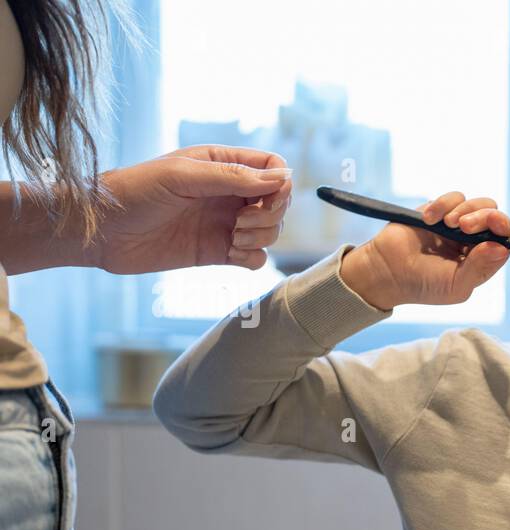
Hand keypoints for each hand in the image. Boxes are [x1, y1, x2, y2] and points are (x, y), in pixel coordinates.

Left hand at [88, 145, 292, 272]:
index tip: (266, 199)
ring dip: (261, 237)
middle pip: (277, 202)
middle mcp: (228, 193)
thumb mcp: (183, 176)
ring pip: (271, 231)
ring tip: (233, 238)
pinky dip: (253, 258)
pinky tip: (230, 254)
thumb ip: (233, 177)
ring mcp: (225, 223)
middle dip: (270, 215)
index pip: (272, 167)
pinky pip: (256, 258)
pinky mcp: (218, 252)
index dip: (279, 184)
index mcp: (221, 164)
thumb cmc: (134, 192)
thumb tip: (282, 178)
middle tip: (240, 222)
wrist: (102, 231)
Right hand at [340, 191, 509, 310]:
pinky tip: (429, 220)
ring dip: (465, 209)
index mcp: (482, 261)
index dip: (503, 229)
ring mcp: (456, 225)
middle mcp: (473, 241)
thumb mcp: (456, 285)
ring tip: (448, 224)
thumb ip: (480, 268)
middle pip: (494, 217)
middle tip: (465, 226)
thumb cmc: (423, 286)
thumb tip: (501, 248)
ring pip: (477, 203)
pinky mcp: (439, 211)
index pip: (504, 240)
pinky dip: (443, 204)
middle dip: (485, 216)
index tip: (494, 224)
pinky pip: (453, 198)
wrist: (386, 271)